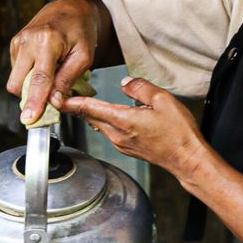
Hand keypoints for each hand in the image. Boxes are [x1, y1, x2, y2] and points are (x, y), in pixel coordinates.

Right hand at [6, 0, 110, 124]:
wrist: (69, 9)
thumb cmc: (81, 32)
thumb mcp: (84, 56)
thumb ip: (68, 79)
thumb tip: (54, 102)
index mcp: (47, 41)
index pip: (38, 78)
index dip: (34, 101)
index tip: (29, 119)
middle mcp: (27, 41)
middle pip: (17, 83)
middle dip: (30, 97)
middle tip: (50, 100)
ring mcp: (17, 42)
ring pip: (16, 80)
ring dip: (31, 86)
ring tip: (53, 76)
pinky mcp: (14, 45)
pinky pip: (18, 72)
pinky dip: (30, 76)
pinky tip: (46, 67)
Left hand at [63, 77, 207, 181]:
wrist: (188, 159)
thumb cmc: (179, 133)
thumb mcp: (163, 100)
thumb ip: (140, 88)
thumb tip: (125, 83)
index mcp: (123, 121)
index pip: (89, 108)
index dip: (70, 101)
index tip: (55, 96)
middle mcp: (118, 135)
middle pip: (90, 117)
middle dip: (76, 105)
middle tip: (64, 92)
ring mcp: (121, 144)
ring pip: (99, 124)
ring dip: (91, 113)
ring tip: (84, 100)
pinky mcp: (128, 149)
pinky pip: (110, 131)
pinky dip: (105, 120)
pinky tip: (111, 113)